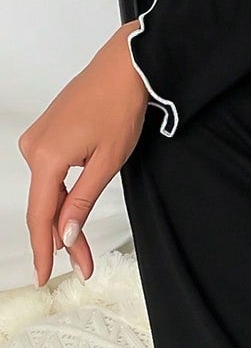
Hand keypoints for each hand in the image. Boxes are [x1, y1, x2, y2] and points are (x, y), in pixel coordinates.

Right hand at [20, 22, 148, 285]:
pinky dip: (61, 199)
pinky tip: (71, 218)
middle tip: (82, 269)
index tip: (45, 276)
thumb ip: (82, 201)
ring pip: (47, 194)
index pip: (41, 216)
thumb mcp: (108, 163)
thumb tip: (65, 235)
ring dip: (63, 222)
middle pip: (44, 207)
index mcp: (45, 158)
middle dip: (62, 242)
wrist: (121, 70)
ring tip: (82, 253)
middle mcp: (32, 149)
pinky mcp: (45, 136)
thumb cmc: (119, 110)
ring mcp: (35, 140)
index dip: (44, 249)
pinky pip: (49, 176)